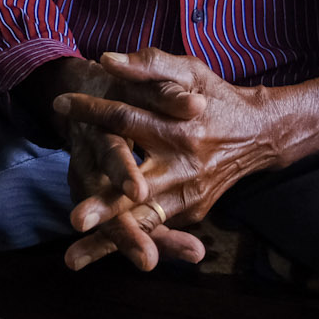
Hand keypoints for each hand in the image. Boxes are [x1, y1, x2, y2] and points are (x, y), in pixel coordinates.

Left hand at [52, 50, 318, 272]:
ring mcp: (187, 195)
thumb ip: (150, 66)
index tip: (59, 105)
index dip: (91, 110)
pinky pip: (154, 228)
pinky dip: (127, 243)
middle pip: (136, 186)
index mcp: (179, 127)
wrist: (260, 134)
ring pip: (143, 219)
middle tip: (75, 219)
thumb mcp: (190, 71)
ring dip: (108, 240)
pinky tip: (92, 255)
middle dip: (106, 204)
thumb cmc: (215, 97)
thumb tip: (106, 60)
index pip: (127, 118)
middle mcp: (183, 166)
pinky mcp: (190, 211)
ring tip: (73, 258)